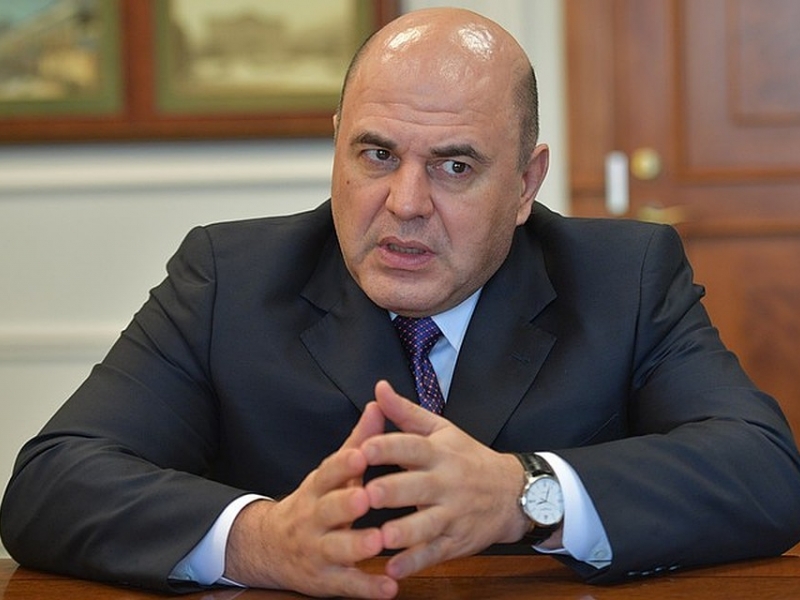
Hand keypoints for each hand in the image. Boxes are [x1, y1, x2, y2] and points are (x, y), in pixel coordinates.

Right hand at [224, 401, 398, 597]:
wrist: (270, 547)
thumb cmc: (316, 502)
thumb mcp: (331, 472)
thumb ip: (358, 442)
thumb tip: (379, 404)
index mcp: (318, 487)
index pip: (328, 472)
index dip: (343, 464)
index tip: (362, 454)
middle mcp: (313, 518)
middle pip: (327, 510)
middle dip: (345, 504)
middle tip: (366, 498)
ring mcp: (316, 550)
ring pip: (335, 548)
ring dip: (356, 546)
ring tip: (378, 543)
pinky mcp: (323, 580)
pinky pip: (346, 585)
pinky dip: (367, 588)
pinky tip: (389, 588)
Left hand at [362, 380, 529, 579]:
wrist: (513, 493)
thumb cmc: (468, 458)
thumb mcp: (441, 430)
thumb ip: (406, 412)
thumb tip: (379, 388)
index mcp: (439, 452)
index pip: (412, 446)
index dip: (388, 447)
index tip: (363, 448)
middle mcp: (446, 483)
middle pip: (416, 486)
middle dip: (392, 491)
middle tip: (366, 494)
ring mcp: (452, 514)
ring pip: (426, 524)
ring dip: (403, 532)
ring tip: (381, 537)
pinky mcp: (455, 542)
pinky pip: (433, 554)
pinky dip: (414, 563)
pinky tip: (393, 570)